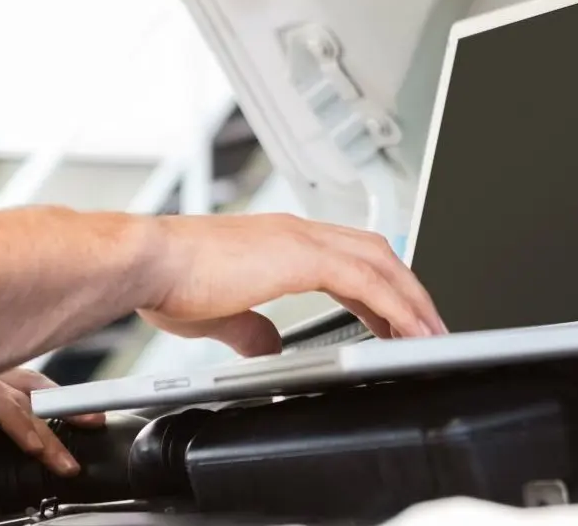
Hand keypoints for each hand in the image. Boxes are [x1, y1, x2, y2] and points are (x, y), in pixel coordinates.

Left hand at [0, 367, 103, 475]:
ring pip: (27, 377)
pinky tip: (61, 404)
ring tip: (91, 419)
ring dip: (59, 399)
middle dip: (57, 417)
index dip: (21, 423)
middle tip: (81, 446)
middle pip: (23, 387)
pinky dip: (44, 390)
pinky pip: (18, 375)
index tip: (41, 449)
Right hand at [138, 213, 445, 354]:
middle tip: (428, 328)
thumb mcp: (218, 314)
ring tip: (431, 335)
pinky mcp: (300, 257)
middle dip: (407, 291)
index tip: (396, 318)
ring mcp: (300, 239)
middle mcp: (295, 232)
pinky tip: (409, 332)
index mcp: (278, 242)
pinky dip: (395, 306)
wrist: (147, 262)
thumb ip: (248, 328)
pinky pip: (366, 280)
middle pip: (376, 253)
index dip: (380, 287)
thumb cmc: (168, 281)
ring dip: (412, 299)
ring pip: (380, 262)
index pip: (348, 256)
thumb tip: (265, 346)